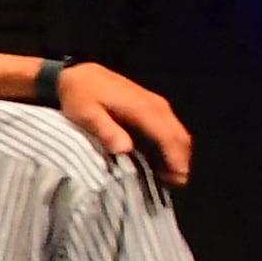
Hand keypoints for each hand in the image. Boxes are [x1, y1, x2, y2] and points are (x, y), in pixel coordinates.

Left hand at [54, 63, 194, 189]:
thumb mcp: (85, 114)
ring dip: (178, 154)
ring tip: (169, 178)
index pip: (168, 136)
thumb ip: (106, 130)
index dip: (176, 159)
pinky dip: (171, 145)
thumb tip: (125, 149)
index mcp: (143, 108)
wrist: (80, 75)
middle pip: (180, 136)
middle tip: (175, 184)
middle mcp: (156, 105)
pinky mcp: (153, 107)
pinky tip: (161, 161)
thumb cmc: (80, 95)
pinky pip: (170, 128)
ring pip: (178, 132)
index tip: (178, 180)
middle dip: (181, 160)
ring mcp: (157, 105)